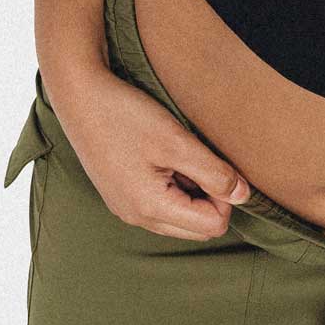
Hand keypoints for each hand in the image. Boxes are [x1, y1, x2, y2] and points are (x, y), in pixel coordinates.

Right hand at [45, 65, 251, 240]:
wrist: (79, 96)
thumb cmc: (126, 116)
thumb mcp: (177, 142)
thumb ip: (213, 172)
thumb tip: (244, 196)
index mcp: (151, 208)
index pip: (212, 226)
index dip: (225, 196)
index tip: (214, 162)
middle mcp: (137, 218)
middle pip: (197, 229)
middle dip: (209, 198)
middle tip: (198, 158)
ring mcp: (126, 208)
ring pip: (179, 218)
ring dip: (191, 191)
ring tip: (178, 154)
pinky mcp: (120, 195)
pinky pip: (159, 205)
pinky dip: (172, 186)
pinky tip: (162, 154)